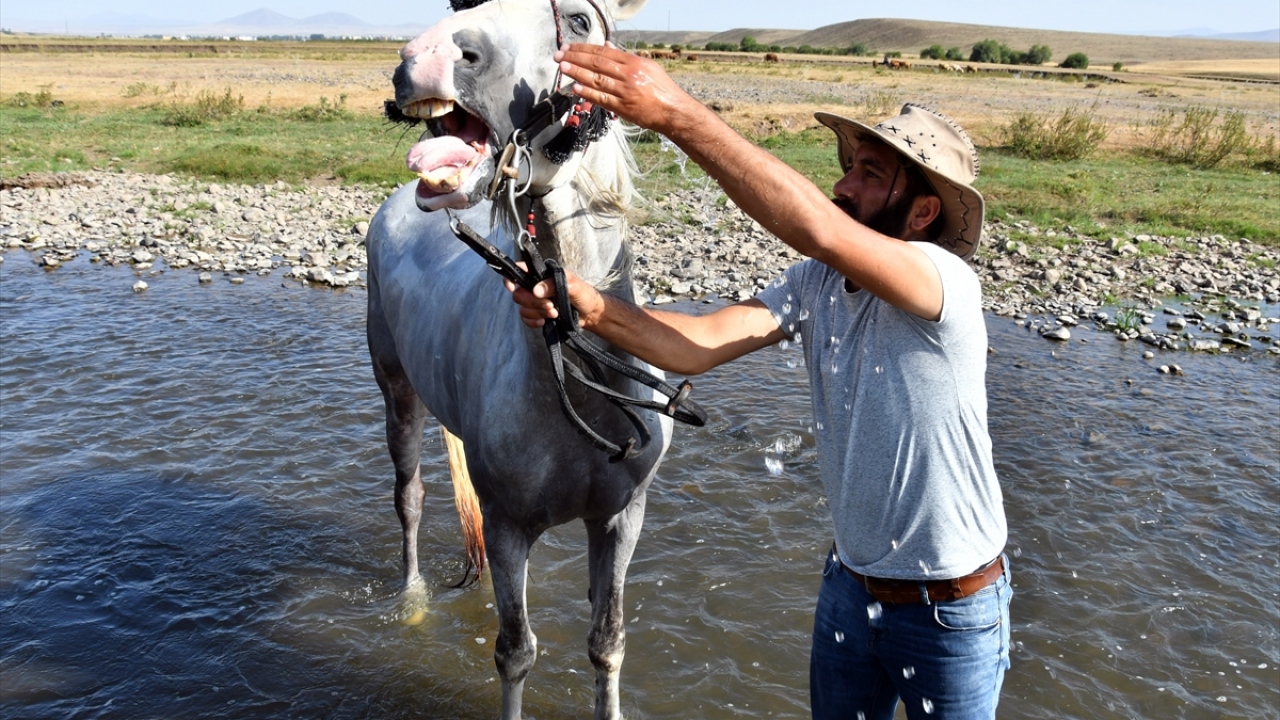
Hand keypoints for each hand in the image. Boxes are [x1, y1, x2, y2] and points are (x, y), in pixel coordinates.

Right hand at [504, 264, 603, 328]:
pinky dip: (533, 322)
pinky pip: (526, 319)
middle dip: (533, 302)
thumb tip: (536, 290)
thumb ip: (555, 284)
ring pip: (523, 308)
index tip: (512, 286)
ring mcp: (536, 302)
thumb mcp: (574, 285)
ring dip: (537, 313)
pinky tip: (544, 322)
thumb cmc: (585, 295)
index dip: (511, 277)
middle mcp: (536, 287)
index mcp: (542, 274)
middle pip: (519, 294)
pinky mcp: (538, 315)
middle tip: (551, 305)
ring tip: (555, 313)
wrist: (591, 314)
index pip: (520, 270)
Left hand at [553, 42, 694, 135]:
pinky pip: (602, 98)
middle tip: (560, 56)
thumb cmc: (661, 89)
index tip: (570, 48)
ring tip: (563, 68)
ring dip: (577, 73)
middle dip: (576, 58)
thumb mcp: (647, 66)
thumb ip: (625, 56)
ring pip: (597, 79)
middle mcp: (629, 75)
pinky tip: (576, 87)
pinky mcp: (623, 108)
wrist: (673, 111)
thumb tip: (607, 45)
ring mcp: (625, 92)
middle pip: (597, 63)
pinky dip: (588, 92)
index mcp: (634, 62)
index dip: (584, 49)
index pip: (604, 52)